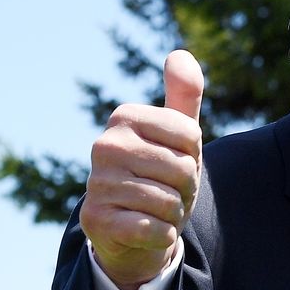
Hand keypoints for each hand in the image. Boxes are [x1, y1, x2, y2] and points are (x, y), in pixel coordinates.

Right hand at [80, 50, 203, 289]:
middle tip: (167, 191)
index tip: (175, 162)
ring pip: (169, 201)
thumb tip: (180, 54)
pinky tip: (147, 230)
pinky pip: (154, 228)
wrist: (134, 228)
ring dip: (174, 214)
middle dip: (186, 189)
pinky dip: (162, 235)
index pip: (191, 136)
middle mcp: (104, 145)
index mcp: (124, 118)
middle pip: (183, 169)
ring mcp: (96, 182)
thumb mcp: (177, 135)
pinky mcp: (95, 219)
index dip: (194, 157)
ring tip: (156, 210)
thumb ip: (184, 95)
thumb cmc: (161, 175)